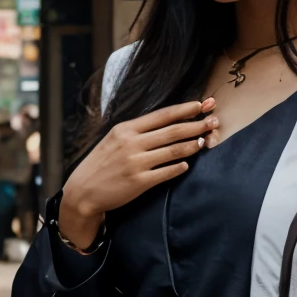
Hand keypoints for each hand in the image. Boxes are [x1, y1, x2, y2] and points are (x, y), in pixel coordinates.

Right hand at [61, 99, 218, 246]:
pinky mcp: (139, 182)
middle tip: (214, 121)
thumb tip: (165, 124)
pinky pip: (167, 172)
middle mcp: (131, 143)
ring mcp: (136, 163)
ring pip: (173, 151)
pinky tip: (188, 165)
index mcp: (125, 129)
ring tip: (205, 141)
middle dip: (197, 125)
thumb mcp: (113, 140)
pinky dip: (179, 167)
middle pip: (173, 131)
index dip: (184, 109)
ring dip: (193, 145)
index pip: (162, 115)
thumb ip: (136, 131)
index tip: (201, 105)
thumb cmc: (100, 164)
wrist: (82, 191)